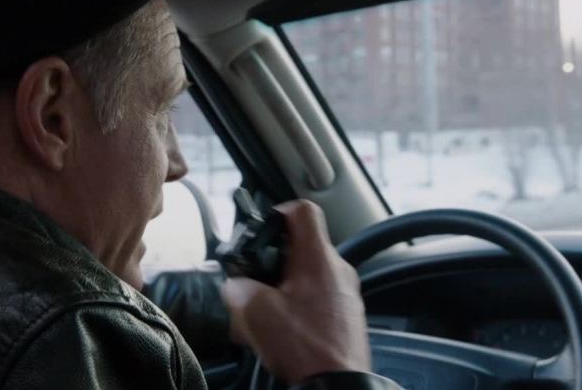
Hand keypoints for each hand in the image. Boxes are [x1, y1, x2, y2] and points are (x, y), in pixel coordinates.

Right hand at [220, 200, 370, 384]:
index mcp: (318, 259)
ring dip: (284, 286)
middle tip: (256, 279)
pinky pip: (318, 297)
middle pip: (302, 246)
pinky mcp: (347, 316)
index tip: (264, 228)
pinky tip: (281, 328)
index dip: (279, 211)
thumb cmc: (306, 348)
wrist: (338, 386)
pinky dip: (298, 305)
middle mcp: (338, 270)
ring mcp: (347, 293)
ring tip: (265, 311)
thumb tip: (233, 286)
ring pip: (309, 275)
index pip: (304, 210)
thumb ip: (237, 289)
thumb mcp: (255, 313)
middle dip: (274, 261)